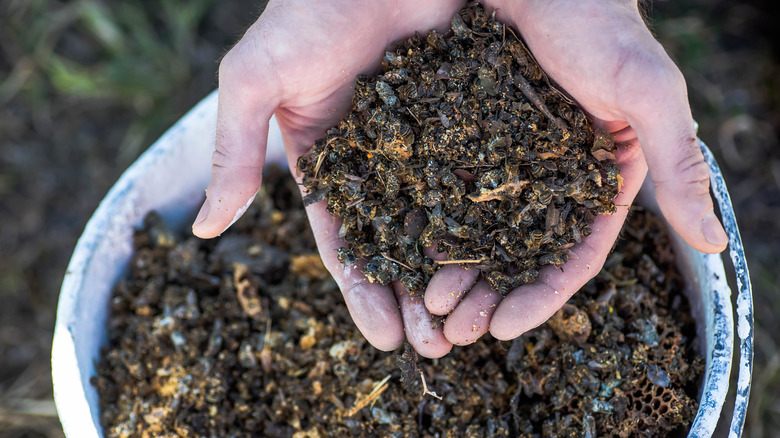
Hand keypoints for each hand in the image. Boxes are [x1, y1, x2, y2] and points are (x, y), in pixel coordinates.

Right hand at [191, 0, 466, 356]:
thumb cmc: (308, 10)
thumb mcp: (256, 81)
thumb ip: (234, 152)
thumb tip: (205, 229)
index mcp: (327, 162)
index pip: (343, 242)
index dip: (362, 292)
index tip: (382, 339)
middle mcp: (378, 161)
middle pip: (398, 244)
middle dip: (413, 299)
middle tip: (436, 349)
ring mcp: (426, 141)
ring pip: (442, 220)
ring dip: (454, 274)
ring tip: (473, 324)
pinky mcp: (469, 118)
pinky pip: (481, 176)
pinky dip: (491, 220)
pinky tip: (509, 263)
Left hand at [425, 0, 728, 343]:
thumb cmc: (599, 21)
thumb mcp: (646, 89)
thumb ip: (676, 162)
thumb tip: (714, 241)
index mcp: (598, 176)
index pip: (574, 252)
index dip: (542, 294)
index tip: (505, 327)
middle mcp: (548, 176)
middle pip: (517, 252)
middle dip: (487, 295)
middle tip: (453, 332)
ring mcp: (500, 158)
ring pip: (474, 228)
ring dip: (452, 271)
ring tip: (423, 307)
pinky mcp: (459, 135)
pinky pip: (440, 186)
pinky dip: (425, 221)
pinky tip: (402, 251)